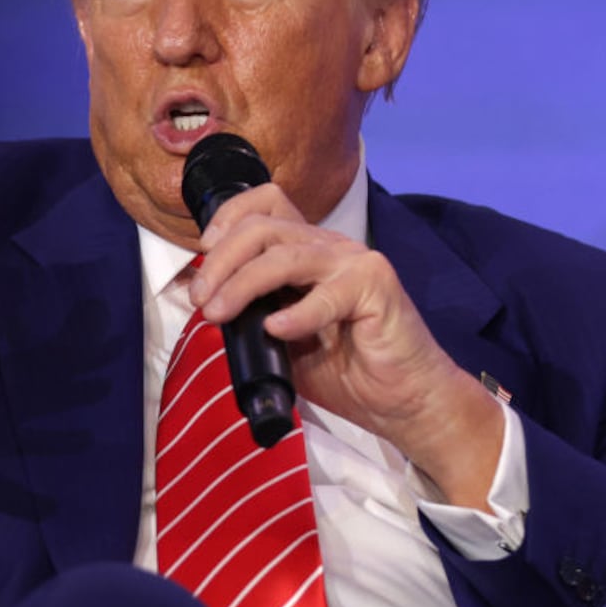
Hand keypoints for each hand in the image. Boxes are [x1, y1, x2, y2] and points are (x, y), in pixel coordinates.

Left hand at [188, 184, 503, 508]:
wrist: (404, 402)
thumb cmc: (347, 371)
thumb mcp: (282, 340)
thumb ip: (251, 315)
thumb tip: (205, 302)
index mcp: (307, 251)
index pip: (265, 204)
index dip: (228, 218)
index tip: (201, 254)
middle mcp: (329, 247)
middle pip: (262, 227)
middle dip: (221, 261)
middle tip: (200, 300)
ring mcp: (355, 263)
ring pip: (284, 255)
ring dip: (242, 284)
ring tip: (218, 314)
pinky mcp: (377, 287)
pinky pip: (327, 294)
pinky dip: (296, 313)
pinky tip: (276, 331)